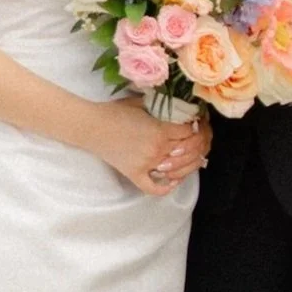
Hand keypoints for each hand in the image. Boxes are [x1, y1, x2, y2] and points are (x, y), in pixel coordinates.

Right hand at [89, 101, 209, 196]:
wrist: (91, 126)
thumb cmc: (115, 111)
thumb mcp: (142, 104)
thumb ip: (163, 108)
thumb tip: (181, 109)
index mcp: (161, 131)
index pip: (190, 133)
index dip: (197, 127)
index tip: (198, 123)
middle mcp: (157, 150)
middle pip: (189, 151)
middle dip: (199, 144)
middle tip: (200, 138)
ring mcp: (147, 165)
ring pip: (178, 170)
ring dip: (190, 164)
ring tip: (193, 157)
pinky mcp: (135, 175)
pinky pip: (155, 187)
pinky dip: (167, 186)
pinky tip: (174, 179)